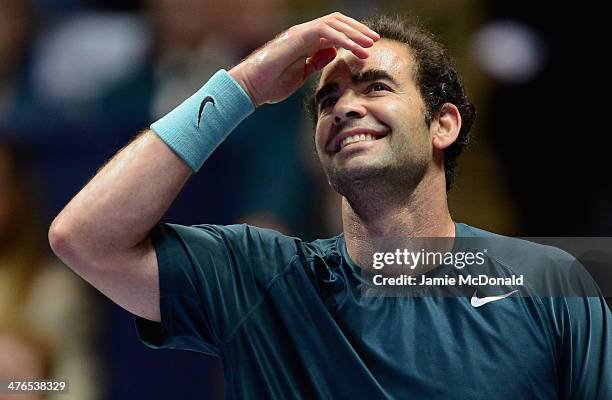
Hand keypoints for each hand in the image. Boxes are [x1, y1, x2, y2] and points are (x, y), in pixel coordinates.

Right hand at [229, 12, 379, 106]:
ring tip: (370, 44)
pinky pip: (325, 32)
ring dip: (355, 33)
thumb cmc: (269, 85)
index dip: (352, 36)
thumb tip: (333, 53)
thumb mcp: (299, 75)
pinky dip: (343, 39)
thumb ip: (315, 63)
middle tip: (375, 40)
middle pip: (337, 22)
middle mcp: (302, 33)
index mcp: (304, 42)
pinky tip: (356, 49)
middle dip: (358, 30)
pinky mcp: (296, 37)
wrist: (249, 88)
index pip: (333, 31)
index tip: (367, 47)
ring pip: (333, 24)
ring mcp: (299, 33)